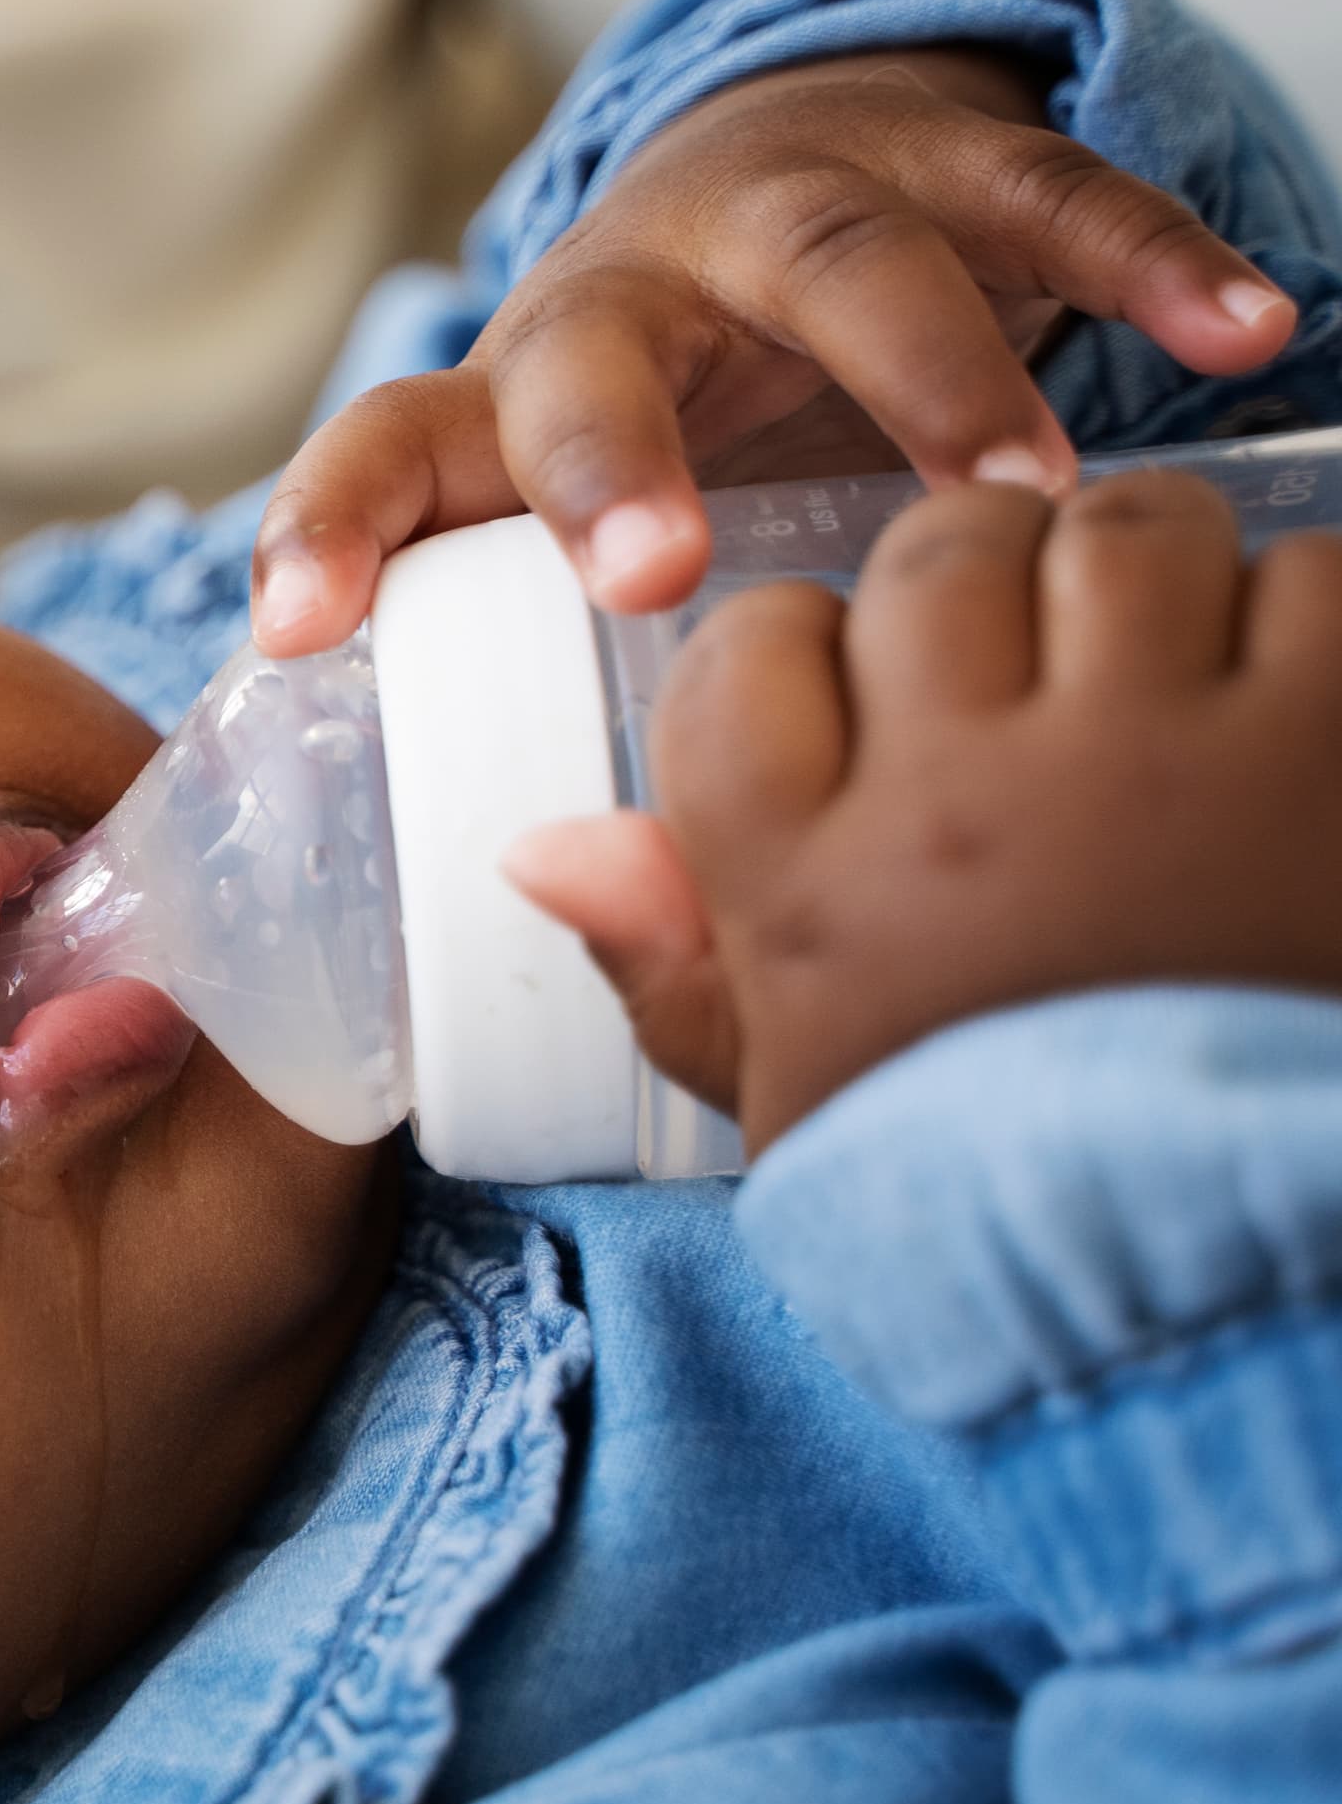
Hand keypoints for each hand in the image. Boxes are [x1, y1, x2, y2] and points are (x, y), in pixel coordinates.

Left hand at [251, 49, 1297, 656]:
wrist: (794, 162)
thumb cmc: (677, 423)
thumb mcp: (599, 529)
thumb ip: (556, 680)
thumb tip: (547, 900)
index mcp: (516, 396)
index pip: (390, 450)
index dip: (331, 527)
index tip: (294, 624)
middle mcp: (626, 287)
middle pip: (588, 357)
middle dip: (610, 459)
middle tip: (649, 574)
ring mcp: (786, 206)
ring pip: (838, 266)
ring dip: (933, 380)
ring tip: (1022, 507)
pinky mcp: (948, 158)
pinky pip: (1051, 201)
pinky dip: (1147, 264)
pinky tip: (1242, 331)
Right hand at [503, 473, 1341, 1155]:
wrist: (1224, 1277)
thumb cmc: (1002, 1190)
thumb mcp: (806, 1101)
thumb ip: (671, 970)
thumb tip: (540, 848)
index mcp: (809, 884)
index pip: (749, 652)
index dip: (805, 645)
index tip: (864, 698)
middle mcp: (955, 800)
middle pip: (934, 559)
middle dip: (987, 578)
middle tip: (1040, 657)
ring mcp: (1146, 757)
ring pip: (1115, 526)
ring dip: (1147, 566)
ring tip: (1175, 650)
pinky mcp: (1322, 735)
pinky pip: (1307, 570)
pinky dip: (1306, 608)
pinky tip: (1294, 699)